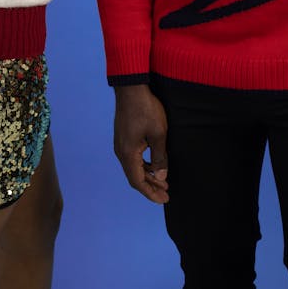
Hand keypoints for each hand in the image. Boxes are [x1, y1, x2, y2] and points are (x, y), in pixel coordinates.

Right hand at [114, 84, 169, 203]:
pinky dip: (144, 165)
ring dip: (148, 176)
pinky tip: (154, 165)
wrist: (131, 88)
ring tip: (163, 181)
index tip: (164, 200)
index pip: (138, 182)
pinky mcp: (123, 137)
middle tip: (166, 194)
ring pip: (134, 167)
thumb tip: (161, 176)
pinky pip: (133, 158)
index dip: (151, 193)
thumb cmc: (146, 109)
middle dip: (151, 187)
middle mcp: (121, 151)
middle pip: (135, 177)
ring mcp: (120, 144)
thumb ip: (160, 157)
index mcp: (128, 154)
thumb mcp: (159, 134)